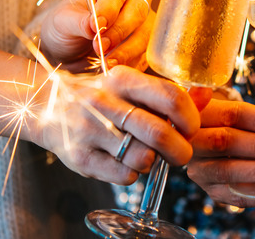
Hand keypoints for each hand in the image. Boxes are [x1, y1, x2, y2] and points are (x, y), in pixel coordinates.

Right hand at [37, 65, 200, 184]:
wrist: (46, 107)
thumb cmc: (102, 98)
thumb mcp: (130, 86)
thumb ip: (166, 93)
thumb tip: (207, 95)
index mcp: (122, 78)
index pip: (171, 98)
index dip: (191, 119)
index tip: (192, 129)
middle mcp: (104, 102)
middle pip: (160, 133)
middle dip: (181, 150)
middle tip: (182, 154)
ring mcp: (88, 130)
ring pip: (143, 158)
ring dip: (154, 162)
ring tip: (148, 155)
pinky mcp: (79, 157)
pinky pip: (124, 175)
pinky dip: (133, 174)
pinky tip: (126, 162)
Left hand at [40, 0, 153, 71]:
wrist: (68, 51)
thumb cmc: (65, 27)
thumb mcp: (62, 21)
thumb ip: (77, 21)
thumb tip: (92, 26)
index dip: (109, 6)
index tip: (97, 24)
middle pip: (138, 9)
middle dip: (119, 30)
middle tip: (100, 46)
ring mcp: (144, 22)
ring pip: (147, 33)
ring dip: (127, 50)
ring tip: (107, 63)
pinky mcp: (146, 45)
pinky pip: (147, 53)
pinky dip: (132, 63)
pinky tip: (116, 70)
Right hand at [186, 99, 254, 206]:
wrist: (211, 145)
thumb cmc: (234, 126)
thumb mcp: (246, 115)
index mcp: (201, 112)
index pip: (233, 114)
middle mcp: (193, 140)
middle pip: (226, 141)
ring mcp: (198, 168)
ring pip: (228, 170)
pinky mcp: (209, 190)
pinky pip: (234, 195)